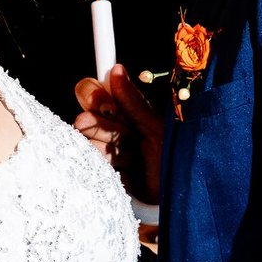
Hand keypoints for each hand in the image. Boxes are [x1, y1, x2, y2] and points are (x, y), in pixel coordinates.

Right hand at [72, 65, 163, 204]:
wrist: (177, 191)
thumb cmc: (173, 156)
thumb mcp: (157, 128)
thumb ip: (133, 103)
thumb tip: (116, 70)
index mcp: (121, 110)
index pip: (89, 91)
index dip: (93, 97)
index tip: (109, 108)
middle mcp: (108, 127)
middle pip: (84, 118)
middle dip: (108, 130)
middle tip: (130, 140)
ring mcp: (102, 150)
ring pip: (88, 144)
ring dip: (115, 153)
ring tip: (135, 160)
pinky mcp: (100, 173)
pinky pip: (94, 165)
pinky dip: (115, 170)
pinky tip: (129, 173)